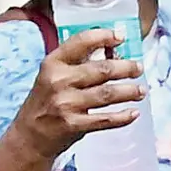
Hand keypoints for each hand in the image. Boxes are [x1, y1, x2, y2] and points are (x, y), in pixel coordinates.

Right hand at [9, 28, 145, 161]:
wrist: (30, 134)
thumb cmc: (46, 101)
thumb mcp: (52, 76)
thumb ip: (77, 64)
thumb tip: (113, 53)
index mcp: (53, 64)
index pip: (80, 42)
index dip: (103, 36)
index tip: (120, 36)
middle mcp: (58, 81)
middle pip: (102, 70)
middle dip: (126, 68)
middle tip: (138, 68)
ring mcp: (66, 104)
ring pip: (108, 93)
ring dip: (130, 91)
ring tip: (141, 90)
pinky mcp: (74, 125)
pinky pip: (106, 119)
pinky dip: (123, 116)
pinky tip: (133, 113)